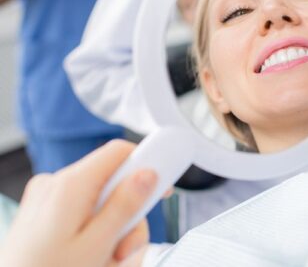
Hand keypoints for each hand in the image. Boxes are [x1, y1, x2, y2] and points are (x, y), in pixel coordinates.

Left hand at [0, 140, 157, 266]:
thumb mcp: (96, 245)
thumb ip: (124, 206)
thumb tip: (148, 174)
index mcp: (69, 185)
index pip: (118, 152)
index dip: (146, 164)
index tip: (163, 185)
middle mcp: (56, 184)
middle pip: (113, 183)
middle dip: (128, 215)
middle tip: (125, 248)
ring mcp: (47, 198)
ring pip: (101, 201)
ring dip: (113, 230)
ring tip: (107, 260)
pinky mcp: (45, 212)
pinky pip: (83, 212)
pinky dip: (95, 231)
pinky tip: (92, 256)